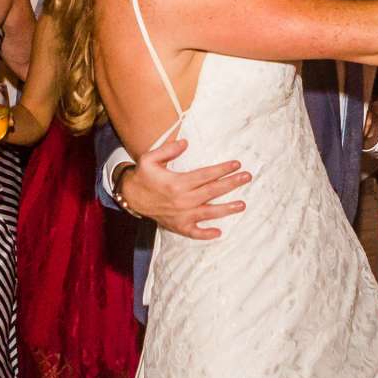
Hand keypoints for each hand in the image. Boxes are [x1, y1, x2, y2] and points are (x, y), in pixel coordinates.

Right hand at [120, 136, 250, 240]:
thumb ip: (168, 150)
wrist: (130, 197)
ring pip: (208, 213)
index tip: (236, 164)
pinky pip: (194, 233)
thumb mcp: (149, 158)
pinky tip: (219, 232)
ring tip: (242, 205)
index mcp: (177, 183)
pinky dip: (206, 234)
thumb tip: (186, 143)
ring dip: (226, 209)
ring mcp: (181, 215)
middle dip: (231, 184)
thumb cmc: (142, 176)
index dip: (222, 169)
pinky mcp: (177, 226)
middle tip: (247, 177)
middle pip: (212, 191)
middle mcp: (182, 200)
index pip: (206, 175)